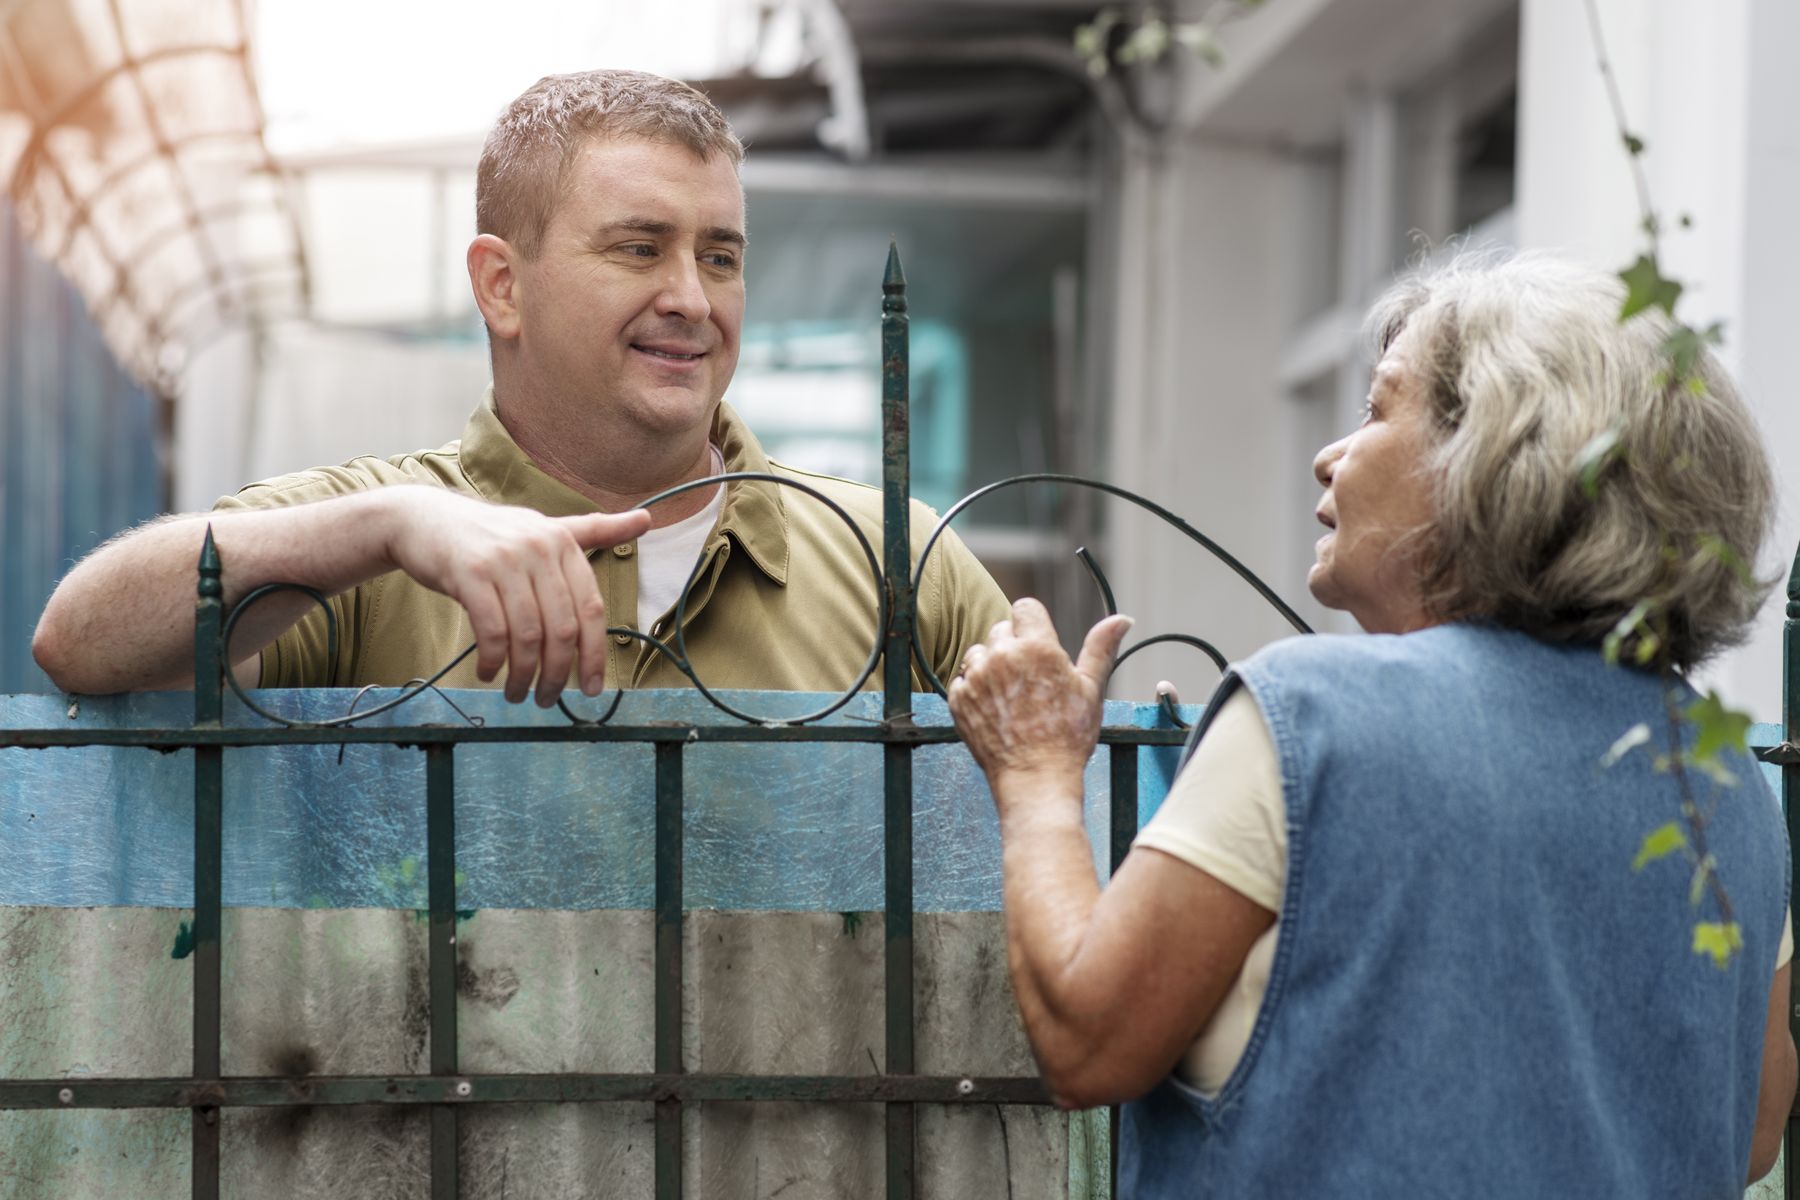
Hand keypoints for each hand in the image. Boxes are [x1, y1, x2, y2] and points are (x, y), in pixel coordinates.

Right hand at [379, 488, 650, 703]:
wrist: (422, 520)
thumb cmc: (489, 535)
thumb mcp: (543, 528)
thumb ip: (593, 531)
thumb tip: (647, 520)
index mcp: (563, 542)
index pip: (591, 608)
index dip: (594, 654)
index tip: (591, 688)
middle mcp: (539, 548)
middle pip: (562, 628)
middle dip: (557, 674)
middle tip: (547, 699)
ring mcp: (503, 560)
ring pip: (527, 635)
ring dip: (523, 675)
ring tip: (517, 693)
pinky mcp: (469, 573)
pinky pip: (491, 630)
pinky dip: (492, 660)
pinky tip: (488, 673)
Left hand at [948, 598, 1133, 788]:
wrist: (1036, 778)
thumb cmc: (1068, 737)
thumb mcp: (1091, 689)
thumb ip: (1101, 648)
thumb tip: (1122, 618)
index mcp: (1036, 647)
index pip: (1025, 608)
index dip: (1034, 625)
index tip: (1040, 646)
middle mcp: (1001, 656)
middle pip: (1001, 629)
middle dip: (1014, 646)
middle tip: (1030, 680)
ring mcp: (976, 678)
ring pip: (979, 653)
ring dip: (991, 666)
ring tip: (1011, 696)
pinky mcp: (958, 699)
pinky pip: (962, 680)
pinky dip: (974, 690)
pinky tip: (995, 710)